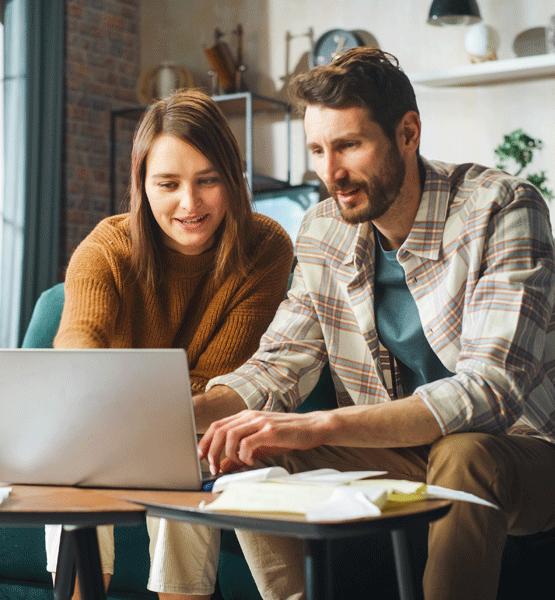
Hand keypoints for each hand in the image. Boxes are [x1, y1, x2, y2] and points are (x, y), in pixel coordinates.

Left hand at [198, 410, 329, 474]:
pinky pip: (248, 443)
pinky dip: (244, 455)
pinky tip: (251, 461)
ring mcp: (260, 422)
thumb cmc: (287, 434)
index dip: (206, 442)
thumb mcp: (260, 445)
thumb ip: (240, 454)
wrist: (311, 427)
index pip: (216, 426)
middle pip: (219, 430)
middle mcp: (250, 416)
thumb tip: (223, 466)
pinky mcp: (270, 430)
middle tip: (214, 467)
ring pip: (230, 435)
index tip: (202, 458)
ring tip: (235, 464)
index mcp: (245, 417)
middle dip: (212, 451)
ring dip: (227, 454)